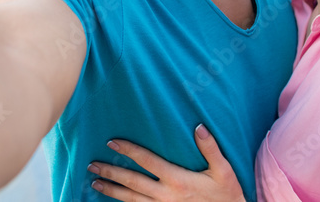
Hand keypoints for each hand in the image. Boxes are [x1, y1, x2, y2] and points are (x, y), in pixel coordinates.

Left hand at [88, 124, 246, 201]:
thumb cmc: (227, 195)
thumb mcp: (223, 171)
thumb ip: (210, 148)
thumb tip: (199, 126)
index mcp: (177, 180)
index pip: (147, 162)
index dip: (129, 151)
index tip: (112, 143)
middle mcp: (165, 195)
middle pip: (132, 182)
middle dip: (110, 172)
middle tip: (92, 165)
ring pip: (130, 200)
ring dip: (111, 191)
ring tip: (95, 184)